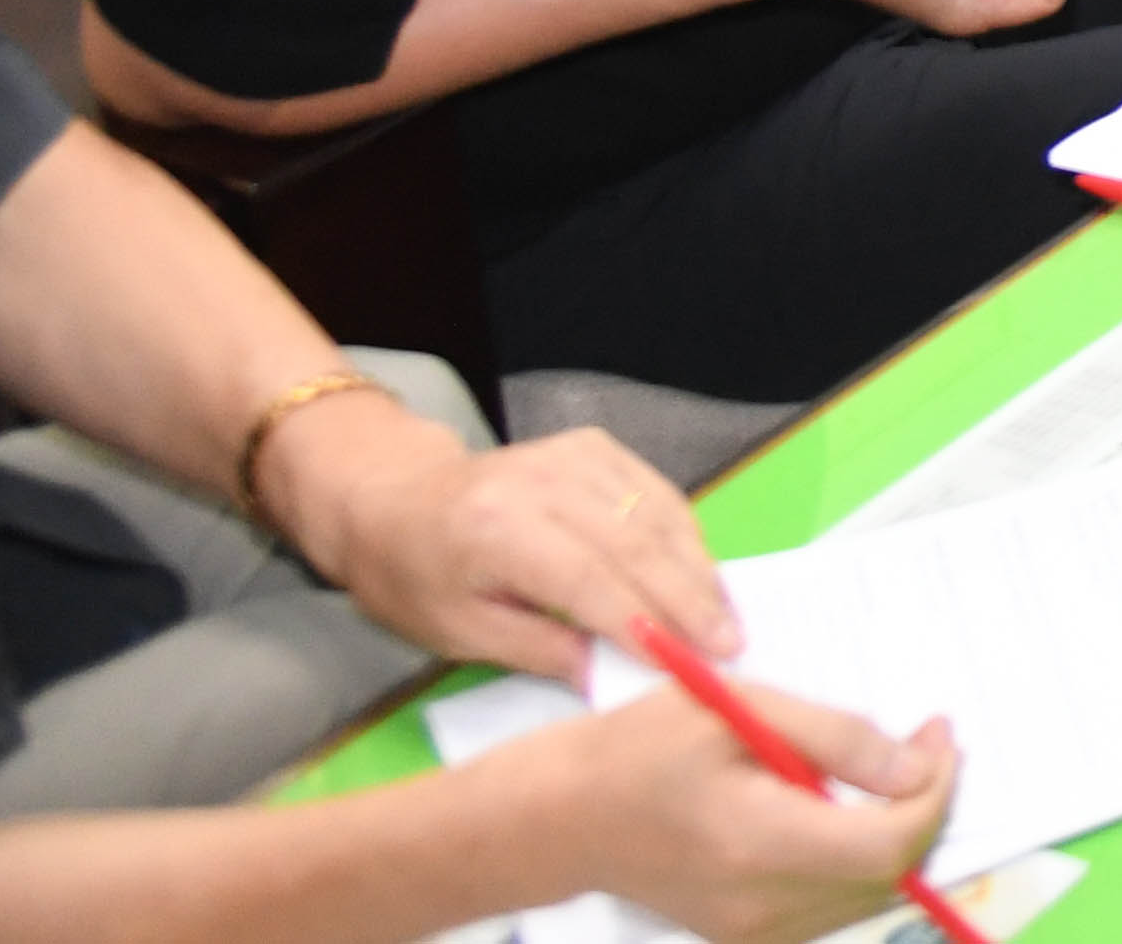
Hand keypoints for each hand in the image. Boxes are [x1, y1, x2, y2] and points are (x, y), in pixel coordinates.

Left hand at [267, 402, 735, 682]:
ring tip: (724, 617)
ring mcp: (571, 453)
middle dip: (689, 598)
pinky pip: (655, 490)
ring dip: (697, 567)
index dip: (644, 622)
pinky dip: (684, 533)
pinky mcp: (592, 445)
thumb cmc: (412, 577)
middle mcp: (541, 480)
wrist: (391, 499)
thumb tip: (610, 676)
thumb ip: (538, 650)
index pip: (590, 579)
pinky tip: (699, 571)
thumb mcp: (458, 633)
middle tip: (729, 645)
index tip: (688, 662)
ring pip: (658, 512)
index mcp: (497, 530)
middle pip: (637, 542)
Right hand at [493, 681, 955, 943]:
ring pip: (870, 894)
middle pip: (891, 874)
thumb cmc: (639, 750)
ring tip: (895, 767)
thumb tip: (915, 766)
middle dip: (927, 805)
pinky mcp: (746, 934)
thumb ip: (835, 739)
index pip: (891, 844)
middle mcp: (761, 906)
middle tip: (927, 741)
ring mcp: (752, 931)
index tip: (940, 734)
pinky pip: (835, 904)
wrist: (562, 818)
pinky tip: (851, 807)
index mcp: (758, 845)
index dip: (936, 790)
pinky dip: (862, 857)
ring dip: (900, 832)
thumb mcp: (739, 710)